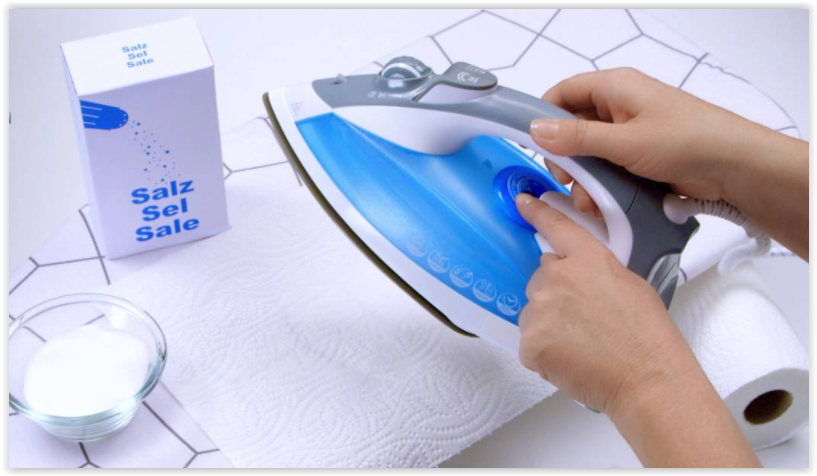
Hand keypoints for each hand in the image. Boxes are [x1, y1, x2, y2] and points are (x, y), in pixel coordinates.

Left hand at [516, 193, 760, 467]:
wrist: (647, 378)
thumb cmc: (647, 336)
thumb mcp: (629, 283)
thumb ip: (595, 270)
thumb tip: (577, 276)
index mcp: (588, 258)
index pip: (556, 227)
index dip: (537, 213)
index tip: (522, 202)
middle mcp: (557, 277)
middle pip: (541, 278)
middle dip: (556, 295)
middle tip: (585, 319)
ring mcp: (539, 310)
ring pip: (533, 311)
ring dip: (549, 324)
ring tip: (582, 343)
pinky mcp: (530, 342)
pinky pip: (530, 342)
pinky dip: (545, 351)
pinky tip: (570, 358)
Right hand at [532, 68, 769, 215]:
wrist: (736, 167)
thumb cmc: (684, 142)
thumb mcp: (624, 141)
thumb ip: (577, 137)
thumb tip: (535, 129)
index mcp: (615, 88)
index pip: (564, 92)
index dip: (544, 115)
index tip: (533, 145)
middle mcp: (620, 106)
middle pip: (573, 127)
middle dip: (566, 157)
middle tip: (565, 180)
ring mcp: (631, 132)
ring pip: (590, 152)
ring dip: (583, 177)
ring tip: (588, 201)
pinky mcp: (640, 155)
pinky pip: (609, 167)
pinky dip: (601, 185)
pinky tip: (601, 204)